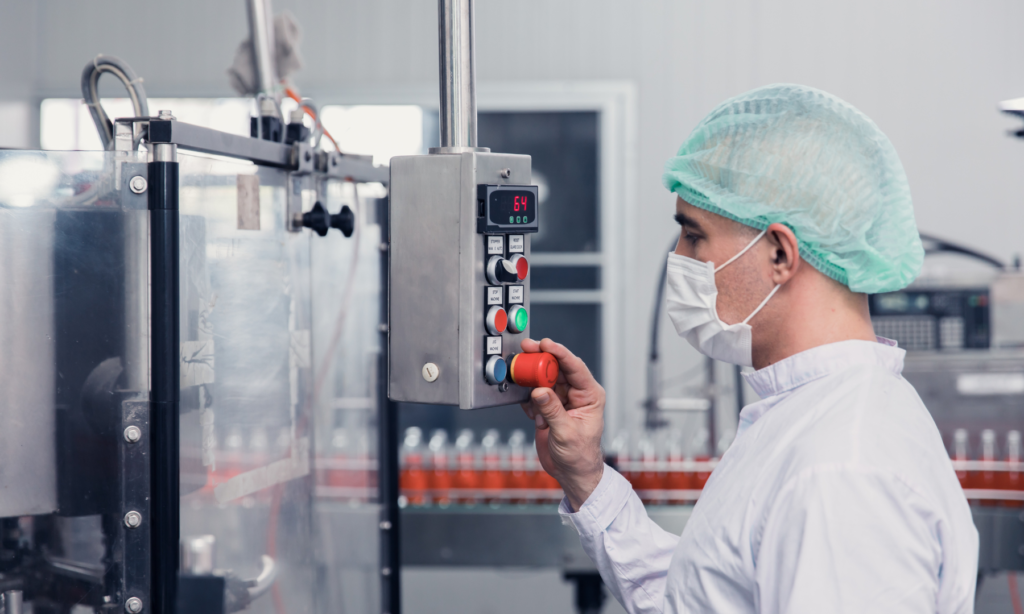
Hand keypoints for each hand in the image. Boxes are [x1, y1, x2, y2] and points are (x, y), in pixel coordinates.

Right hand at [519, 338, 605, 510]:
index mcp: (589, 395)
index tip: (546, 343)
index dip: (560, 353)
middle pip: (557, 368)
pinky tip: (528, 408)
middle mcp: (576, 394)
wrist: (571, 473)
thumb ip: (553, 410)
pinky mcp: (547, 407)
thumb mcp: (567, 433)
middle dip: (541, 359)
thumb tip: (539, 391)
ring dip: (532, 379)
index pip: (575, 367)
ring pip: (544, 379)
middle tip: (526, 350)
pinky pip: (534, 394)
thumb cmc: (580, 455)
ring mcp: (561, 400)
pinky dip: (528, 398)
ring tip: (521, 376)